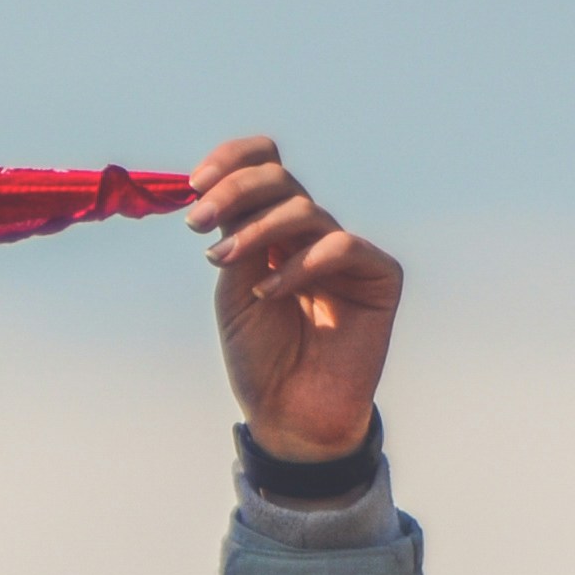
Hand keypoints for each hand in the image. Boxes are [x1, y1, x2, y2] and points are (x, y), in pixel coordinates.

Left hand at [186, 138, 401, 460]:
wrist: (290, 414)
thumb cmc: (261, 356)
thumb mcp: (233, 288)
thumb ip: (234, 235)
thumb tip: (216, 186)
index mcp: (275, 231)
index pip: (264, 166)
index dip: (232, 161)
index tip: (195, 182)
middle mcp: (311, 234)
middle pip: (280, 179)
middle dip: (233, 191)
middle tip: (197, 221)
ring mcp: (346, 254)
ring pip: (303, 208)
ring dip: (256, 229)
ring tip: (223, 261)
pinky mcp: (379, 276)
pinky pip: (340, 245)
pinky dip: (298, 264)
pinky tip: (268, 293)